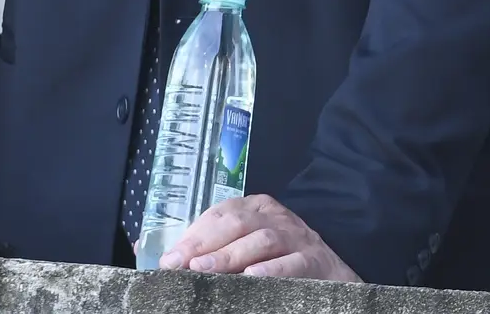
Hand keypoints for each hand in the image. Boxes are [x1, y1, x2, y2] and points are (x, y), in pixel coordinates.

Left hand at [159, 193, 360, 281]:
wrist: (333, 279)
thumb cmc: (280, 264)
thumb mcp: (244, 250)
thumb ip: (208, 250)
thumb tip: (156, 255)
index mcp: (258, 209)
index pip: (221, 213)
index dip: (193, 234)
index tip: (169, 259)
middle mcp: (277, 218)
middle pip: (238, 223)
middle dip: (205, 243)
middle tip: (181, 266)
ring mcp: (298, 238)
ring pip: (262, 240)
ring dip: (231, 255)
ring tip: (204, 271)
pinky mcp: (315, 261)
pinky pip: (293, 262)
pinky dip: (272, 270)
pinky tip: (253, 278)